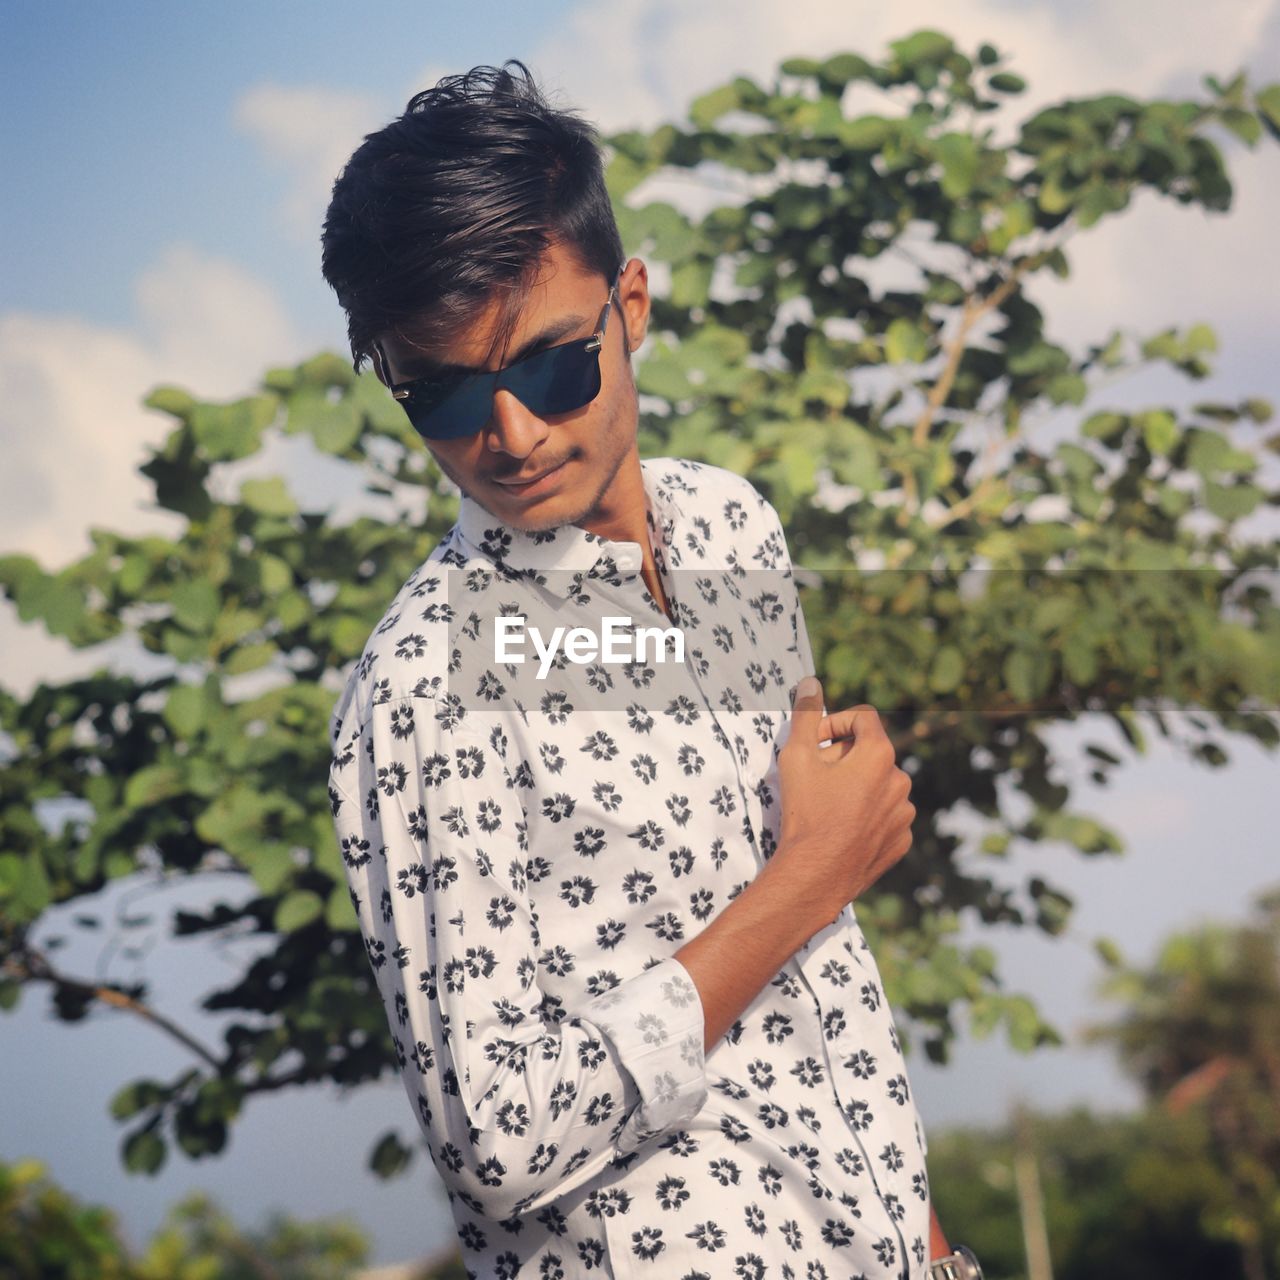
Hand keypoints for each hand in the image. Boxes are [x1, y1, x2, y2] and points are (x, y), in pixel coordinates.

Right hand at [768, 675, 915, 928]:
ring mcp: (904, 813)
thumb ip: (805, 716)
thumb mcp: (796, 757)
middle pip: (870, 753)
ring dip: (856, 787)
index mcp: (880, 754)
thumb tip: (811, 682)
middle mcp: (901, 780)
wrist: (817, 873)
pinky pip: (885, 816)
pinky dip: (866, 816)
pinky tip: (841, 828)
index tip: (814, 742)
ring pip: (878, 785)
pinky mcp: (902, 840)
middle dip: (843, 758)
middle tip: (814, 778)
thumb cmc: (806, 812)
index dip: (835, 723)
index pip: (863, 717)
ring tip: (827, 806)